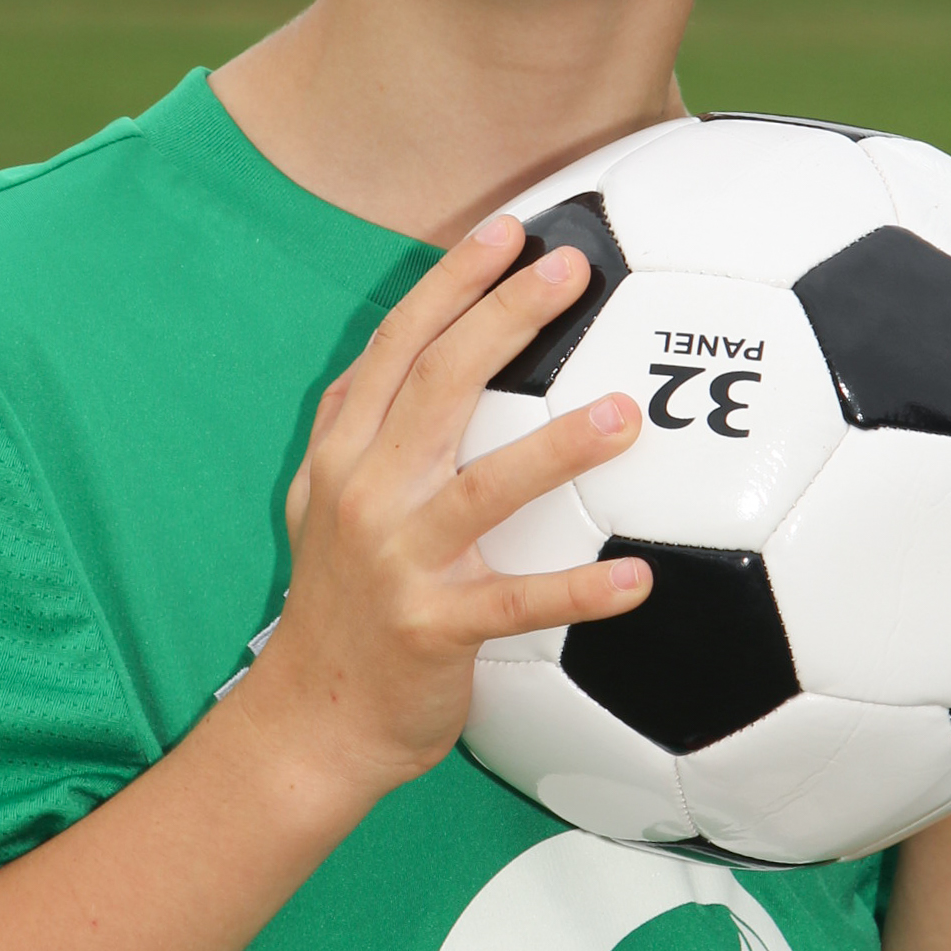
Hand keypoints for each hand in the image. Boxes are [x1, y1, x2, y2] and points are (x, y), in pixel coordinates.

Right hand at [245, 216, 651, 801]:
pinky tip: (639, 581)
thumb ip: (358, 423)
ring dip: (557, 446)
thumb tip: (403, 343)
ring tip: (624, 413)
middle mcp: (365, 491)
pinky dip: (579, 594)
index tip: (507, 230)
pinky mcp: (432, 628)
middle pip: (441, 384)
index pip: (400, 344)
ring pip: (485, 487)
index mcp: (345, 451)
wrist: (311, 721)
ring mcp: (398, 559)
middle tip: (573, 270)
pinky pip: (517, 604)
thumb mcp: (320, 498)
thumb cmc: (338, 602)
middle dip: (507, 317)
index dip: (452, 282)